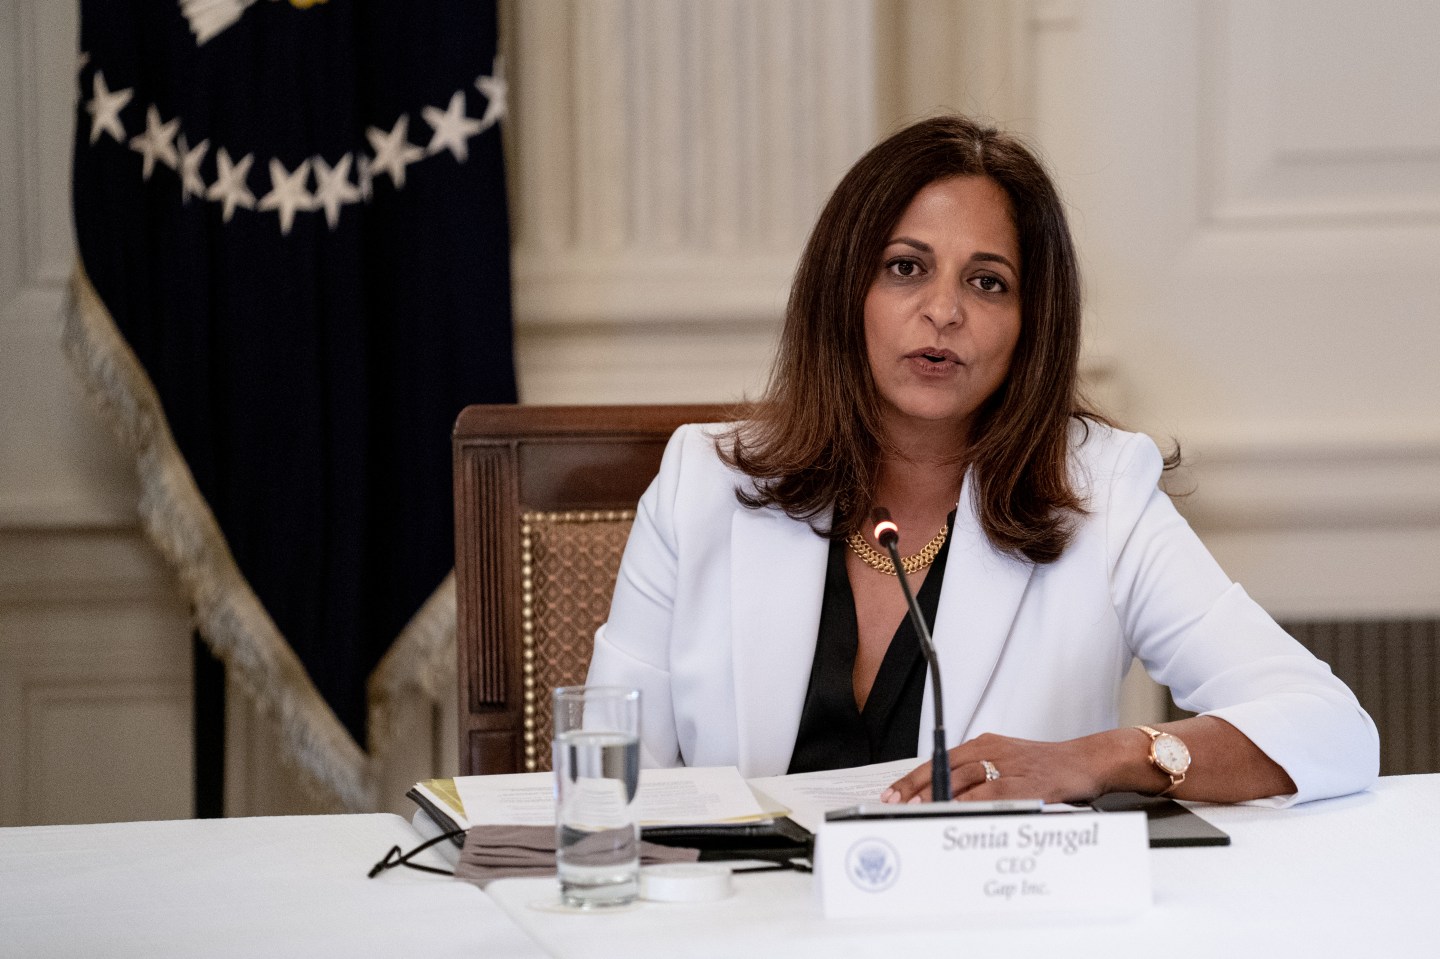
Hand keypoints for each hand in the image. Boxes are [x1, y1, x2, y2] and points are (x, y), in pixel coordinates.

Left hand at [880, 732, 1109, 804]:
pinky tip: (957, 811)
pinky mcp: (1027, 782)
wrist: (1085, 761)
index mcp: (984, 745)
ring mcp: (1010, 765)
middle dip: (918, 789)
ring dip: (939, 795)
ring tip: (918, 810)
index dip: (913, 779)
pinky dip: (974, 801)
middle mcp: (993, 751)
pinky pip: (994, 791)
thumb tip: (943, 799)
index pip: (939, 760)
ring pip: (965, 778)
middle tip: (896, 804)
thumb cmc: (1045, 766)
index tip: (892, 794)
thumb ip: (976, 779)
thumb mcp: (1005, 764)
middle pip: (946, 768)